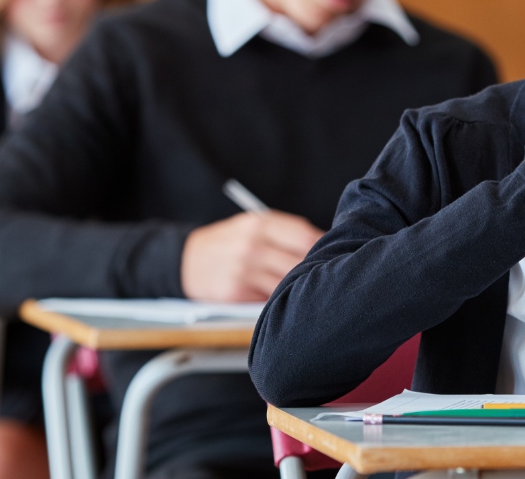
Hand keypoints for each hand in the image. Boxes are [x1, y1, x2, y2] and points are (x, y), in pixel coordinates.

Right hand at [181, 211, 322, 301]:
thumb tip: (325, 246)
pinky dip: (280, 300)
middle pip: (300, 262)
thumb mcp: (252, 225)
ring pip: (287, 284)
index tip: (337, 255)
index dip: (325, 248)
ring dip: (300, 289)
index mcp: (260, 223)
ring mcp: (243, 270)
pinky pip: (269, 299)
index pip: (305, 236)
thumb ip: (284, 233)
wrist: (187, 260)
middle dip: (316, 271)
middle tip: (330, 278)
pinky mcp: (235, 293)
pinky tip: (286, 301)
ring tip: (311, 292)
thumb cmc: (229, 243)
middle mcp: (252, 245)